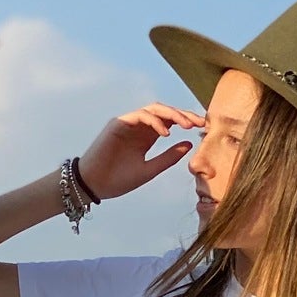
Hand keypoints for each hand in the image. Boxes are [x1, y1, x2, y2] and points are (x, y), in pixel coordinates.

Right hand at [77, 103, 202, 201]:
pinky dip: (154, 121)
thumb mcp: (149, 170)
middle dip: (184, 115)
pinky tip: (165, 133)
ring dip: (172, 114)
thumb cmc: (118, 180)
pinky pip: (140, 115)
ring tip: (186, 125)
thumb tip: (189, 143)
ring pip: (154, 110)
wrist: (93, 186)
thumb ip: (168, 157)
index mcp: (147, 137)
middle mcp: (139, 127)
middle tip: (199, 122)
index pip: (171, 122)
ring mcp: (128, 123)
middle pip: (165, 112)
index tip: (203, 128)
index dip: (187, 122)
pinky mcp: (118, 123)